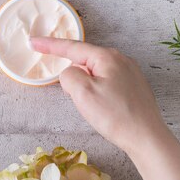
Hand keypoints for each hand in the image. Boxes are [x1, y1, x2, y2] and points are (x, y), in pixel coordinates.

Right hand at [31, 37, 167, 151]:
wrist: (147, 138)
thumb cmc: (115, 116)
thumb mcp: (83, 93)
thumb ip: (69, 76)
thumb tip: (71, 73)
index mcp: (107, 57)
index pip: (72, 47)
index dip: (50, 45)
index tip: (32, 42)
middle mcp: (121, 60)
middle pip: (85, 61)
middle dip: (75, 77)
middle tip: (77, 99)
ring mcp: (130, 73)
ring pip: (96, 74)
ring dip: (87, 88)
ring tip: (96, 109)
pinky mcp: (134, 88)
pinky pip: (107, 83)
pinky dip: (98, 93)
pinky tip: (104, 110)